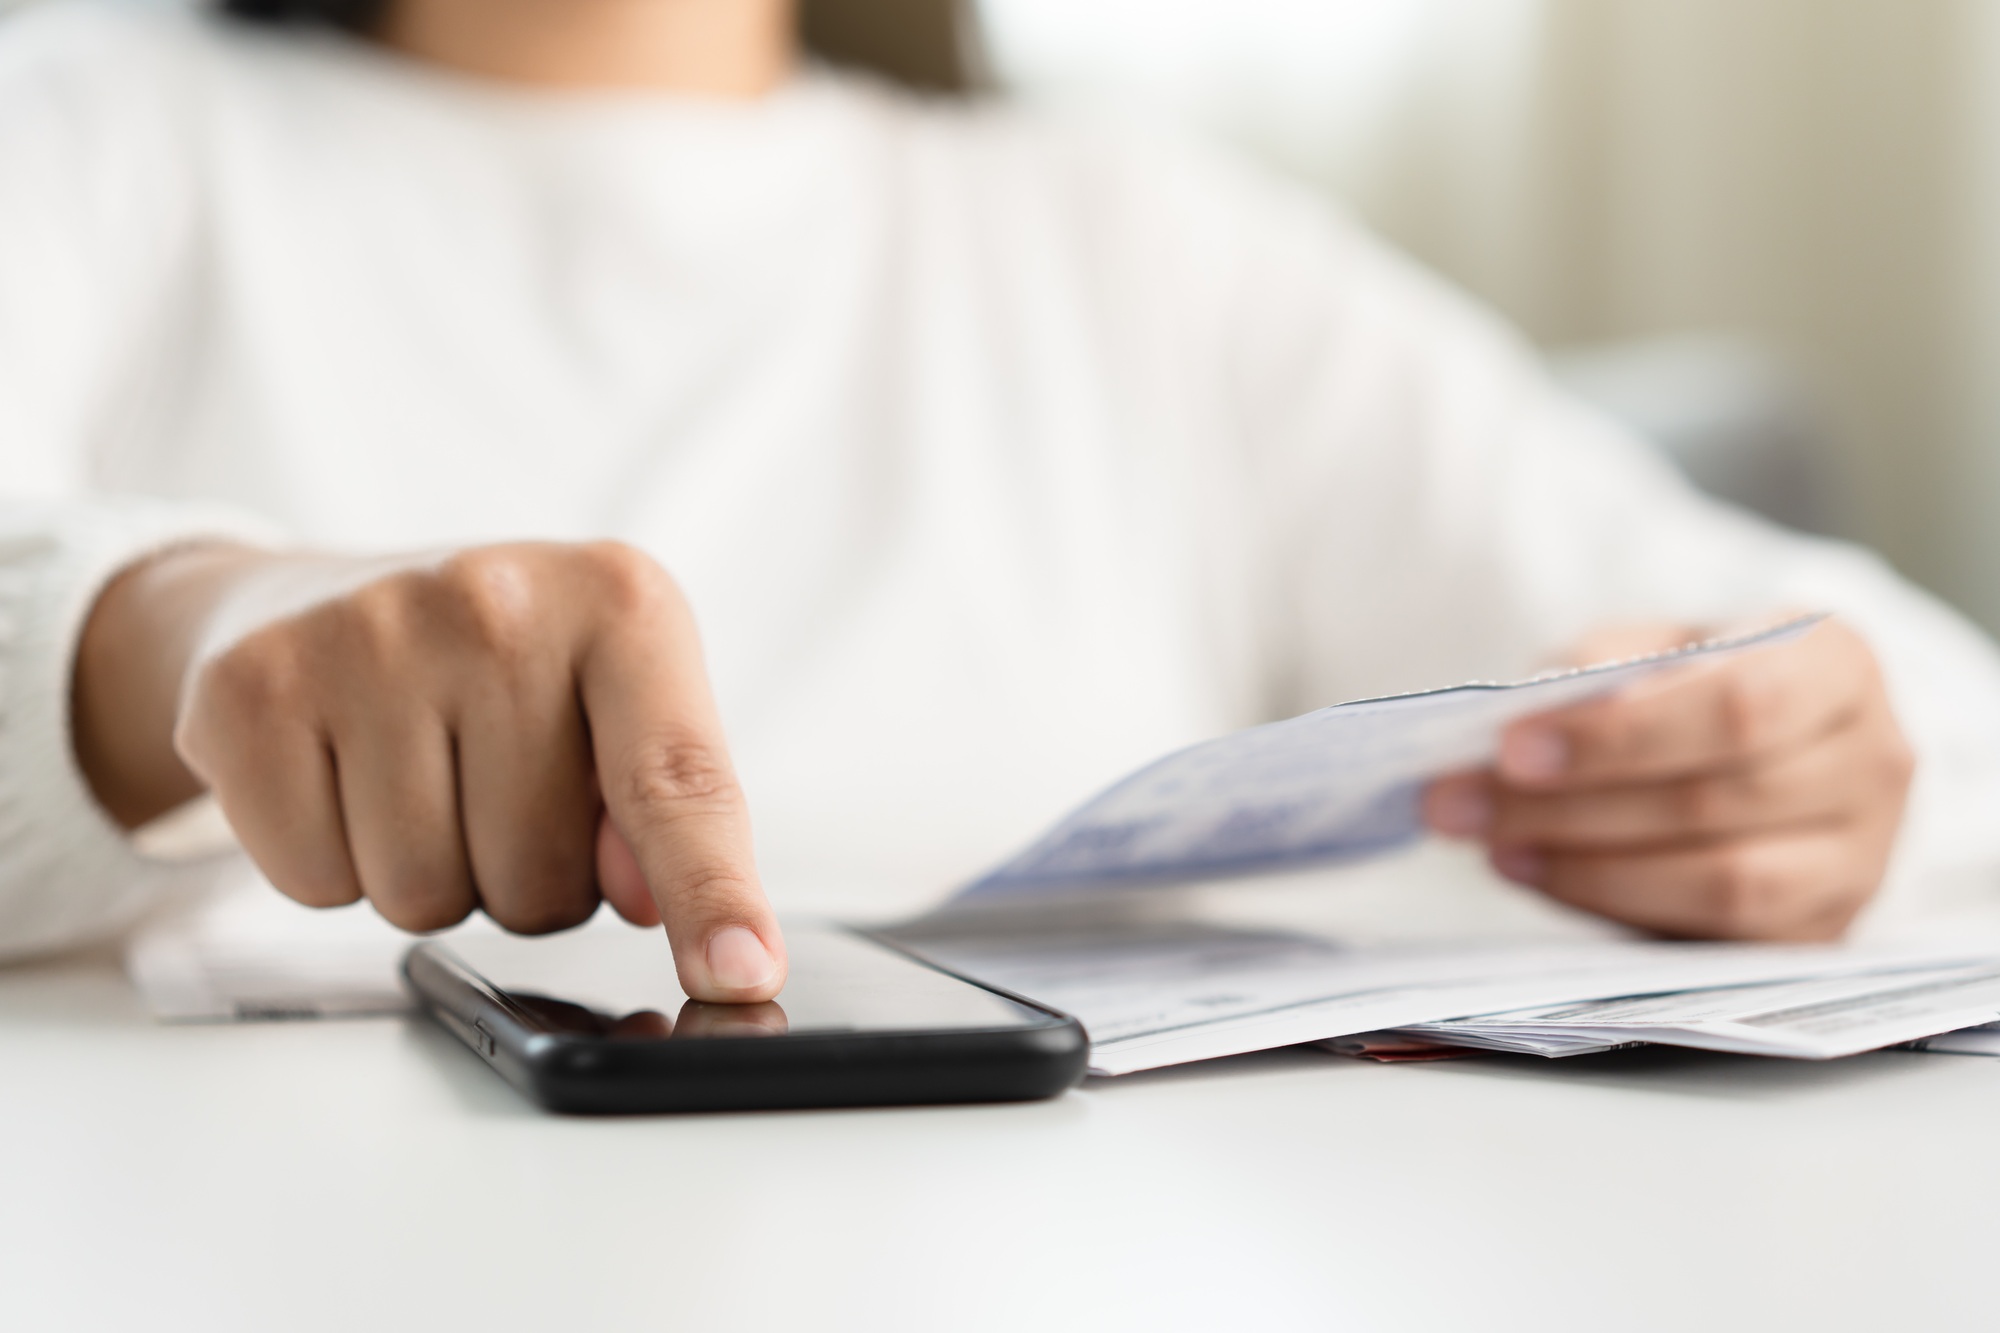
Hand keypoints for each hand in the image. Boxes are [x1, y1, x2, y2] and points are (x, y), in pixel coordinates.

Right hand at [72, 542, 784, 1001]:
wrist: (320, 596)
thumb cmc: (506, 669)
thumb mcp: (620, 704)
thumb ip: (667, 803)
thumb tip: (654, 900)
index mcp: (621, 601)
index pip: (677, 780)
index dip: (711, 892)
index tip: (739, 973)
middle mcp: (497, 601)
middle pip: (541, 878)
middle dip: (528, 877)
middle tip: (498, 791)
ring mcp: (366, 634)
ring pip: (424, 897)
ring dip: (434, 878)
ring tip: (425, 781)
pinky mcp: (252, 688)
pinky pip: (315, 883)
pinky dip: (333, 867)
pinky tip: (344, 781)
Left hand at [1421, 619, 1914, 940]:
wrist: (1762, 738)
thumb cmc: (1696, 680)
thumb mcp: (1650, 643)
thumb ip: (1599, 670)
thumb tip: (1519, 721)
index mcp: (1837, 664)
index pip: (1737, 706)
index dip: (1619, 738)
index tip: (1510, 748)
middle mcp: (1873, 761)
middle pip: (1717, 799)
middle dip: (1569, 806)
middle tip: (1460, 803)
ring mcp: (1860, 857)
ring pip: (1723, 881)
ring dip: (1587, 868)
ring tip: (1493, 843)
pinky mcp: (1822, 930)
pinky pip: (1717, 937)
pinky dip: (1616, 908)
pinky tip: (1541, 875)